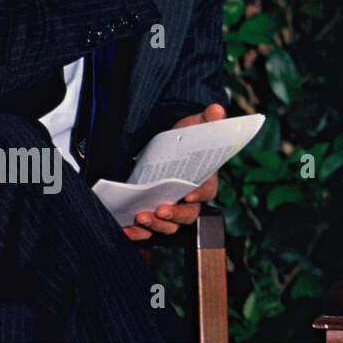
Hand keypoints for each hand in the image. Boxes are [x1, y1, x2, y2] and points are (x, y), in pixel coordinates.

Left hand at [122, 103, 224, 240]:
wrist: (164, 149)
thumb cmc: (185, 139)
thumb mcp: (194, 126)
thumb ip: (206, 119)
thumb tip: (216, 109)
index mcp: (204, 179)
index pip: (209, 190)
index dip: (201, 194)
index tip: (190, 194)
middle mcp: (190, 199)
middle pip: (189, 214)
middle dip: (175, 215)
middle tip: (160, 209)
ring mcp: (172, 208)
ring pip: (170, 225)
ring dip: (156, 224)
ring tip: (140, 216)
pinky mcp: (154, 214)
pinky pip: (149, 231)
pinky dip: (138, 233)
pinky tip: (126, 227)